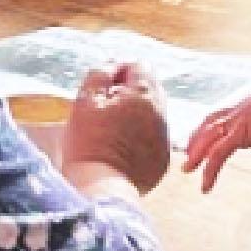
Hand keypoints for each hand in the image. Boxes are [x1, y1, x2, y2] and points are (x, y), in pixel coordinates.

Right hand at [59, 62, 173, 193]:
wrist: (100, 186)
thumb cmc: (88, 142)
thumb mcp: (85, 100)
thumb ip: (100, 74)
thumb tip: (113, 64)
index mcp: (144, 95)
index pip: (139, 65)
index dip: (118, 71)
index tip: (103, 87)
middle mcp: (161, 113)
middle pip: (150, 89)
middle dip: (130, 92)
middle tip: (105, 108)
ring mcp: (164, 138)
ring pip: (153, 114)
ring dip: (136, 115)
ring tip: (111, 130)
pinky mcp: (162, 160)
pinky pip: (154, 139)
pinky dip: (140, 138)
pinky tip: (121, 148)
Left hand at [180, 71, 250, 192]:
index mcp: (249, 108)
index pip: (223, 116)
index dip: (211, 127)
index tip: (204, 141)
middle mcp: (239, 113)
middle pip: (210, 123)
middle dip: (197, 138)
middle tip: (187, 154)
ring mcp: (237, 121)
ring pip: (208, 138)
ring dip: (197, 153)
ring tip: (188, 169)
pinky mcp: (240, 132)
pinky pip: (218, 153)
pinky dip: (210, 170)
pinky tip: (206, 186)